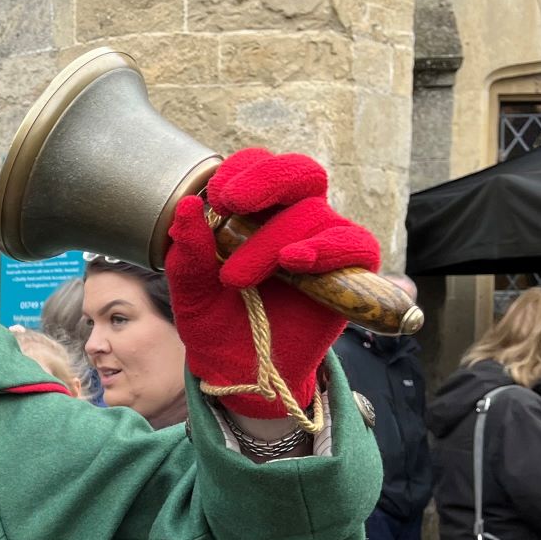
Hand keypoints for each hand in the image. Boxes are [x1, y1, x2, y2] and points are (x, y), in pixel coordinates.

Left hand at [165, 148, 380, 421]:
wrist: (242, 372)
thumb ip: (188, 254)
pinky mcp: (351, 272)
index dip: (241, 170)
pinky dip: (326, 249)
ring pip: (314, 213)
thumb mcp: (190, 293)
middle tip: (231, 202)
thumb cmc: (216, 324)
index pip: (258, 166)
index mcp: (255, 212)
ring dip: (271, 240)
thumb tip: (187, 207)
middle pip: (299, 173)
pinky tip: (295, 261)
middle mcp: (295, 218)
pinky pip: (353, 244)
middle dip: (265, 181)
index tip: (215, 195)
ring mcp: (326, 242)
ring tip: (236, 279)